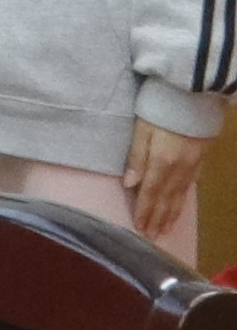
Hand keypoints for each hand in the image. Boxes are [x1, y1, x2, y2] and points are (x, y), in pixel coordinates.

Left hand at [134, 115, 206, 247]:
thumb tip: (129, 185)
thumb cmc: (159, 106)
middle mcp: (179, 168)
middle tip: (152, 237)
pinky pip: (189, 186)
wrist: (193, 92)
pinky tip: (179, 206)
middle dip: (158, 218)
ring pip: (180, 194)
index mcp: (162, 161)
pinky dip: (182, 200)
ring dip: (172, 213)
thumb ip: (136, 156)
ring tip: (165, 228)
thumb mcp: (142, 128)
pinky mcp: (199, 158)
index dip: (145, 212)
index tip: (139, 229)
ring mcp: (192, 164)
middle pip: (166, 198)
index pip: (151, 193)